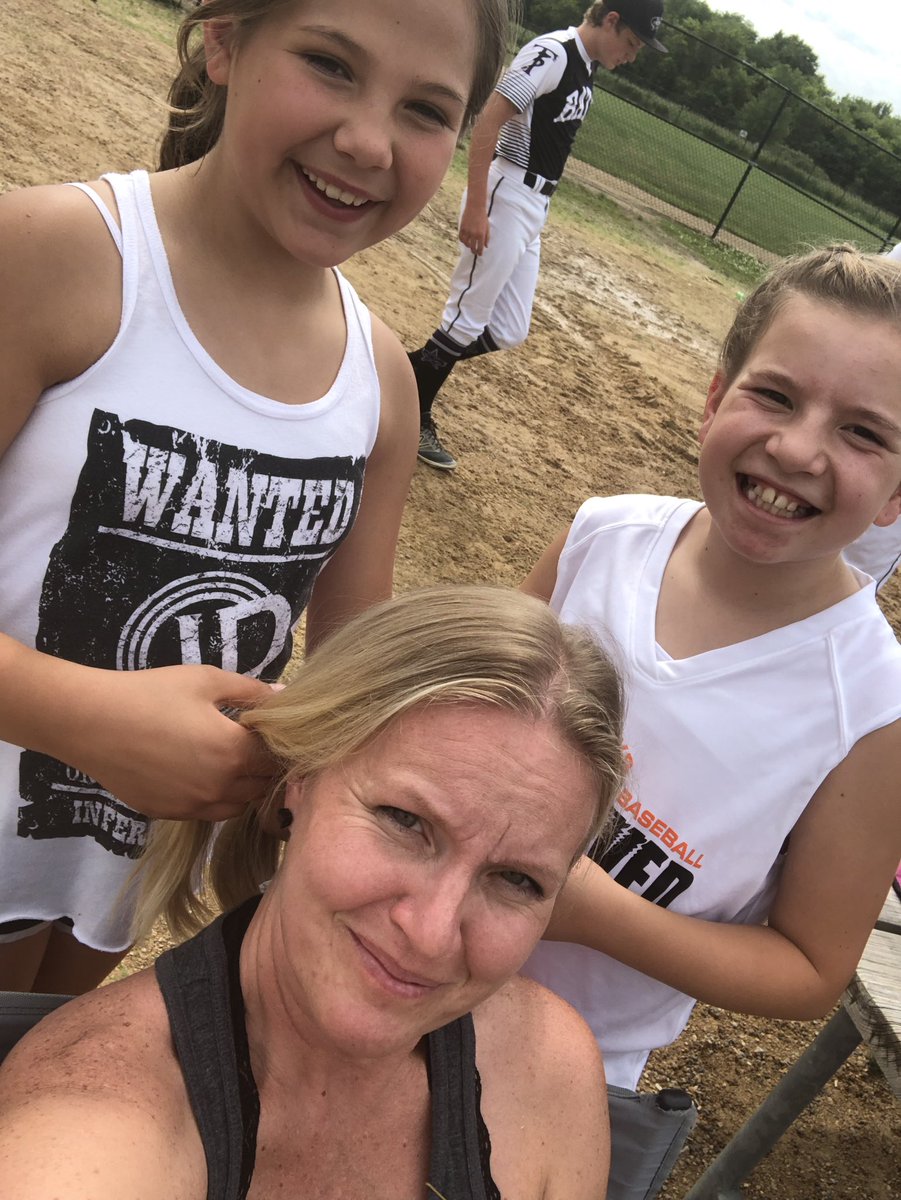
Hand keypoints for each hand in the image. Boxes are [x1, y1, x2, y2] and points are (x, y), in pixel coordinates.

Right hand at [59, 664, 278, 821]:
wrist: (92, 722)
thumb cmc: (151, 694)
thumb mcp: (206, 680)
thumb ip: (250, 691)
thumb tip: (282, 696)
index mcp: (234, 753)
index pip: (277, 758)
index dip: (279, 744)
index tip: (270, 731)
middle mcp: (220, 787)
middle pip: (263, 786)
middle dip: (265, 767)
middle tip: (253, 745)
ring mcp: (194, 806)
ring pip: (238, 805)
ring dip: (244, 788)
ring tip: (229, 761)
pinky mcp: (169, 813)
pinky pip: (207, 813)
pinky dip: (215, 798)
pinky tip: (201, 774)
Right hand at [458, 200, 489, 256]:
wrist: (475, 207)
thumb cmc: (483, 217)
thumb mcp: (487, 227)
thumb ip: (487, 237)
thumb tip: (486, 246)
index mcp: (481, 234)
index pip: (480, 247)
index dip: (480, 252)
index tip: (479, 254)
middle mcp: (474, 234)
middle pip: (472, 247)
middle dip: (474, 251)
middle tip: (474, 252)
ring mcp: (467, 231)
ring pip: (466, 243)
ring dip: (468, 246)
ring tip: (470, 245)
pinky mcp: (462, 228)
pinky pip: (461, 238)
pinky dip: (463, 241)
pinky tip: (465, 241)